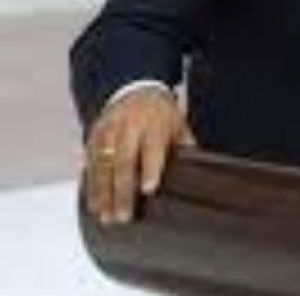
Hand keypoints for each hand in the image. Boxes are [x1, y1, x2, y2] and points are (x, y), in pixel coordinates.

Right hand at [84, 86, 194, 225]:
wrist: (134, 91)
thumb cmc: (161, 115)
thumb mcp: (178, 126)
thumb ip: (185, 149)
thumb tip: (200, 176)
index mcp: (154, 124)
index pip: (151, 148)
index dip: (150, 169)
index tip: (148, 189)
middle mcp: (128, 128)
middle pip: (123, 162)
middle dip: (122, 191)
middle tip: (123, 216)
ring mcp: (108, 133)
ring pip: (102, 166)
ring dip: (103, 194)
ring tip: (106, 216)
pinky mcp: (93, 138)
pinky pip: (90, 165)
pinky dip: (91, 186)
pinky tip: (94, 205)